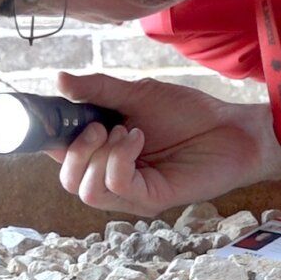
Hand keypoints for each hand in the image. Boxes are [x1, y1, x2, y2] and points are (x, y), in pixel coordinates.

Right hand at [43, 71, 280, 215]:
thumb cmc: (188, 113)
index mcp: (103, 151)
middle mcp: (111, 175)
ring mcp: (130, 192)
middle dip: (76, 150)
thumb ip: (97, 90)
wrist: (232, 128)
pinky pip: (115, 186)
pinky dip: (120, 157)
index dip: (48, 140)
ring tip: (127, 130)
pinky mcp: (149, 200)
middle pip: (67, 180)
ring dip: (100, 155)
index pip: (60, 156)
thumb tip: (58, 79)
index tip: (51, 117)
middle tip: (100, 125)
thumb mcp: (136, 94)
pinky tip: (139, 138)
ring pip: (86, 190)